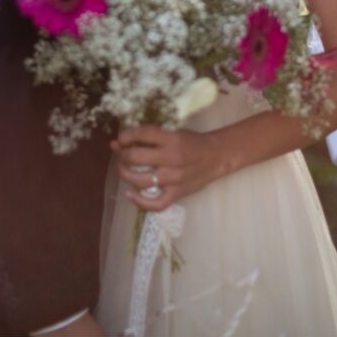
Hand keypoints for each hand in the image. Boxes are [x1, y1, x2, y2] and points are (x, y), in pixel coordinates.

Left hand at [112, 124, 229, 211]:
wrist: (216, 156)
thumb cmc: (193, 142)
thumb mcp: (174, 132)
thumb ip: (150, 137)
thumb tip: (120, 142)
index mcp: (172, 139)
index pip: (142, 134)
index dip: (126, 136)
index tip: (120, 139)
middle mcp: (172, 158)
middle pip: (136, 157)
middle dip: (122, 155)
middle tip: (122, 154)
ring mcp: (175, 178)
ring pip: (140, 180)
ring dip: (125, 174)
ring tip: (123, 169)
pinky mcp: (178, 193)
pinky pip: (156, 204)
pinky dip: (139, 202)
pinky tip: (130, 194)